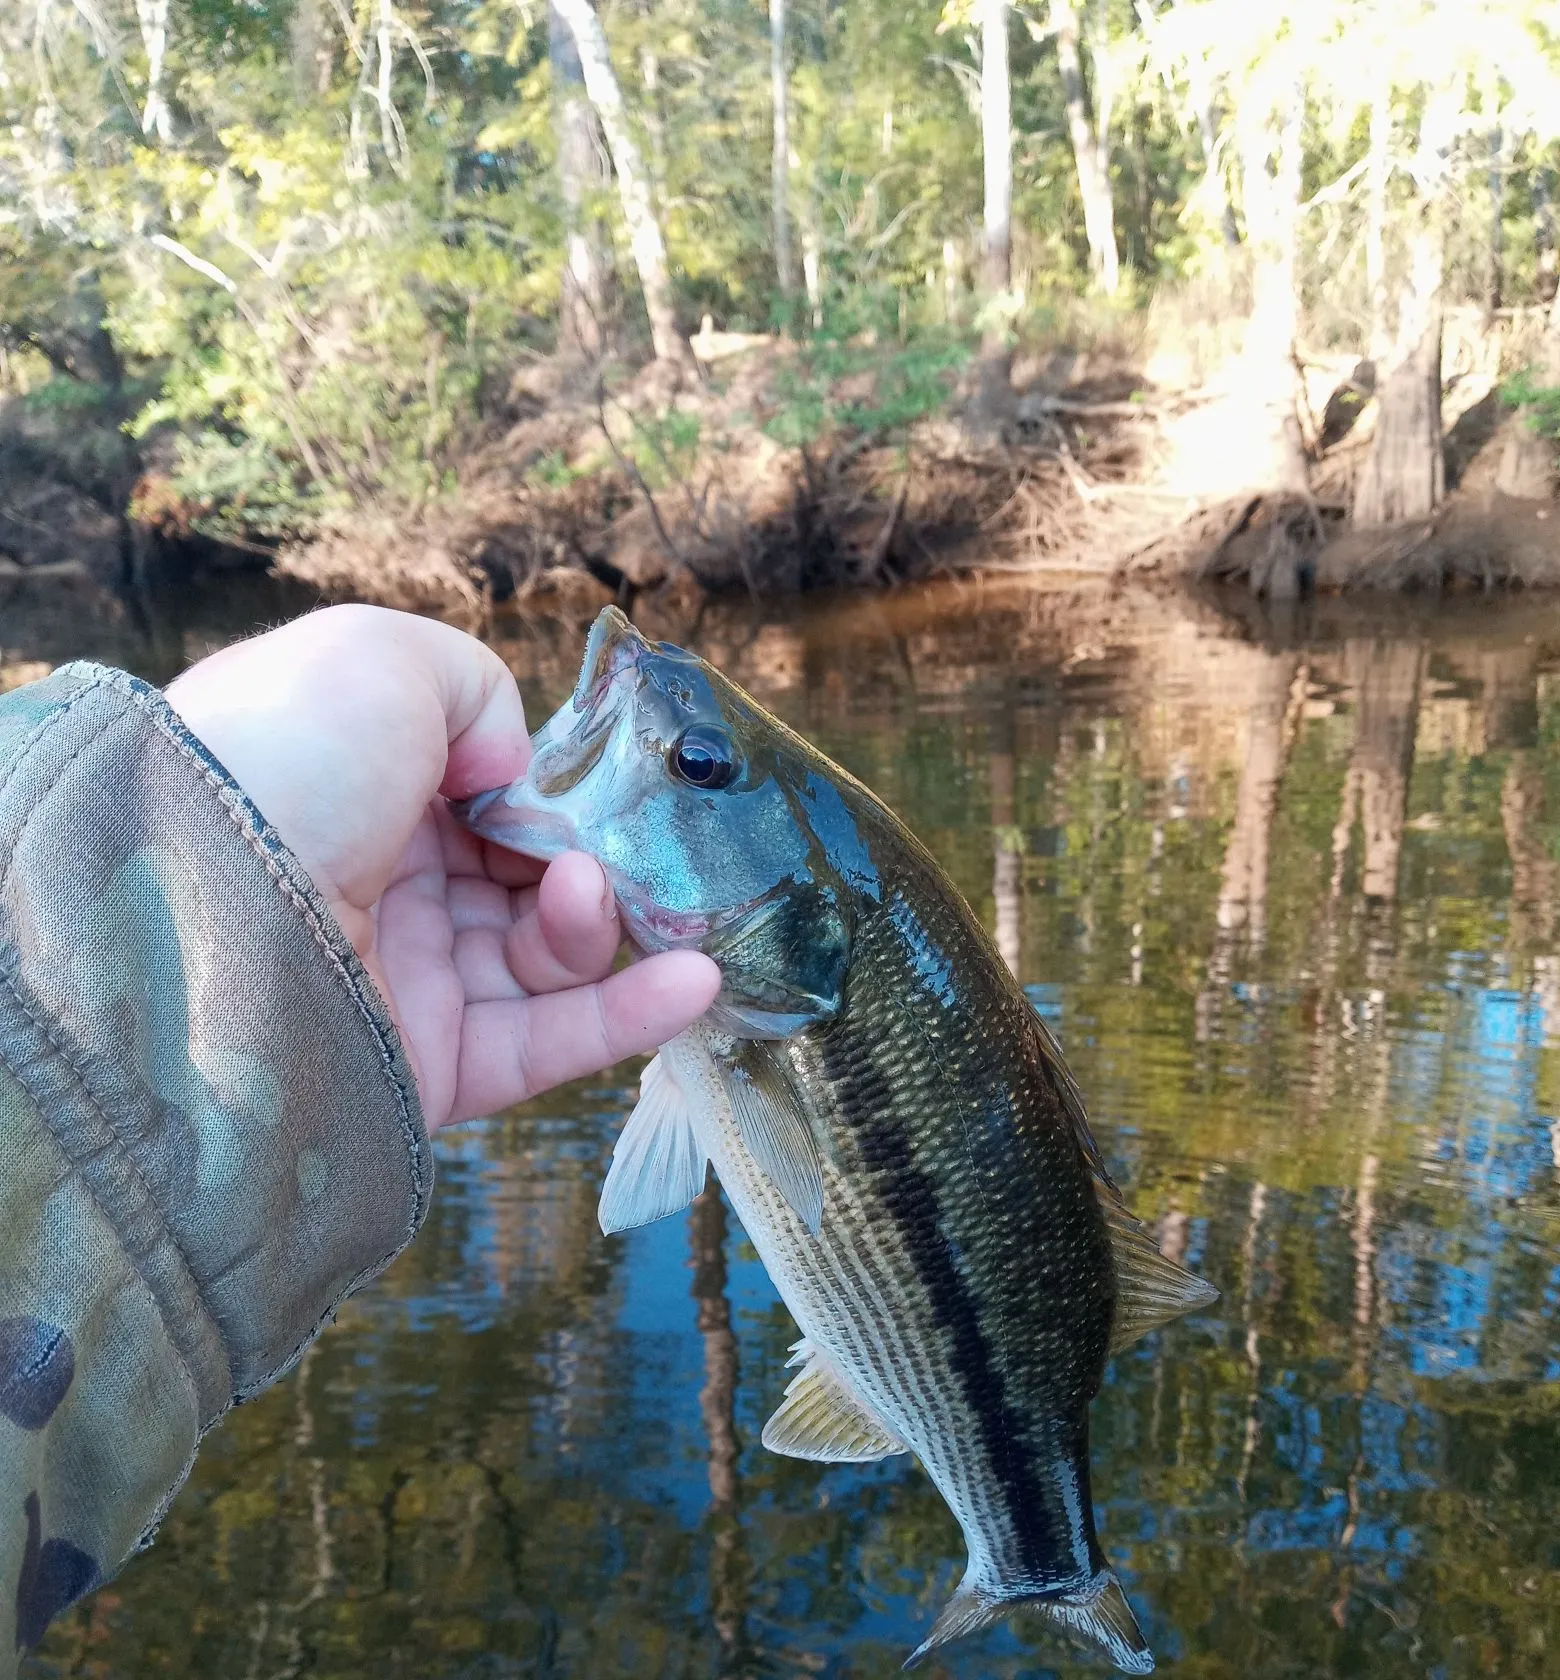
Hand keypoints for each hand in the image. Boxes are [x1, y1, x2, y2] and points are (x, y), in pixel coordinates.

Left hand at [165, 605, 719, 1129]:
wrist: (198, 908)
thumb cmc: (284, 758)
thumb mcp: (380, 658)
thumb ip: (474, 687)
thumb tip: (513, 772)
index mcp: (361, 792)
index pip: (485, 799)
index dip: (546, 795)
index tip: (586, 790)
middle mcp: (382, 887)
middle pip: (525, 880)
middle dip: (586, 861)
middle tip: (607, 852)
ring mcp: (405, 982)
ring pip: (546, 960)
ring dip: (602, 924)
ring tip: (600, 897)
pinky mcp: (430, 1068)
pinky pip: (548, 1044)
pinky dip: (632, 1014)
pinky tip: (695, 982)